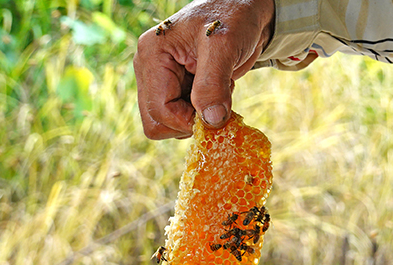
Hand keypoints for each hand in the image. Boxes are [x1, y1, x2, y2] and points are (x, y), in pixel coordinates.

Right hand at [133, 0, 274, 138]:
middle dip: (187, 121)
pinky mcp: (172, 88)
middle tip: (215, 102)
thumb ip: (213, 84)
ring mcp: (159, 80)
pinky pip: (179, 118)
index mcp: (152, 56)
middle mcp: (148, 69)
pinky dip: (200, 113)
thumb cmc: (233, 18)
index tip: (216, 115)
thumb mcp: (224, 46)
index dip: (187, 121)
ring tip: (216, 90)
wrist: (244, 10)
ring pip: (167, 124)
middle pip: (156, 122)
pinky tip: (214, 91)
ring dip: (195, 117)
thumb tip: (209, 121)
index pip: (159, 110)